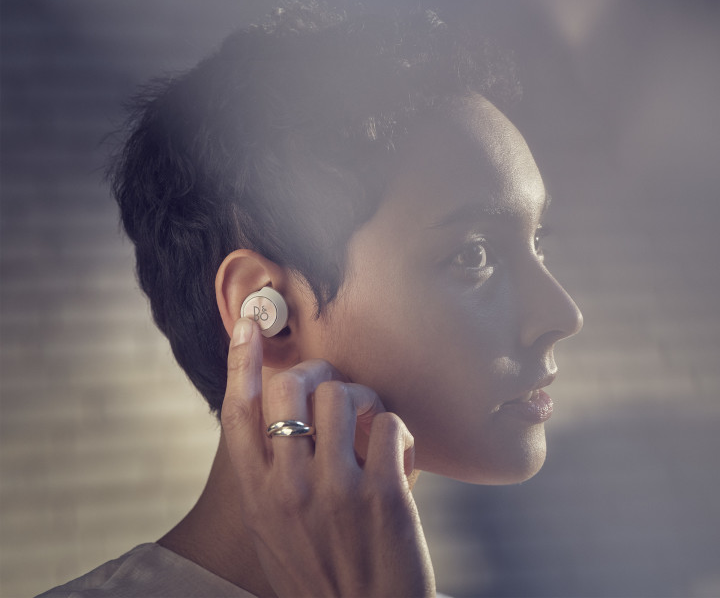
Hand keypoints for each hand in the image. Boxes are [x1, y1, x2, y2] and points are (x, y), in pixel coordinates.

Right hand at [221, 317, 435, 597]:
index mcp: (258, 496)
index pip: (238, 412)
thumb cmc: (320, 574)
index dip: (240, 360)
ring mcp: (335, 490)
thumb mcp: (273, 529)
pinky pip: (387, 422)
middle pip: (288, 388)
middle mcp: (289, 488)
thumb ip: (268, 476)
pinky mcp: (383, 494)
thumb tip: (276, 415)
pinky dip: (396, 427)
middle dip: (313, 371)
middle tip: (332, 383)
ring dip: (361, 395)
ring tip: (370, 418)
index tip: (248, 322)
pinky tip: (398, 450)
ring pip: (340, 395)